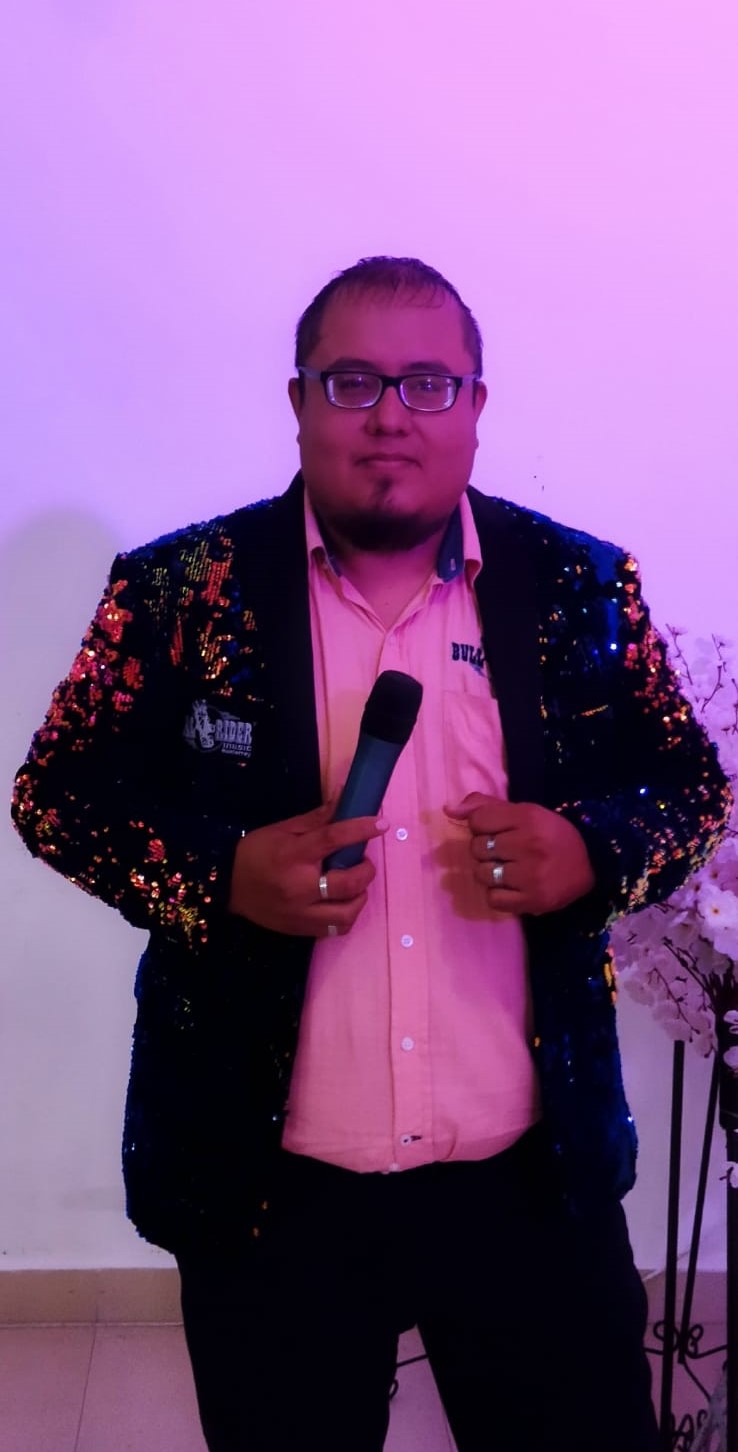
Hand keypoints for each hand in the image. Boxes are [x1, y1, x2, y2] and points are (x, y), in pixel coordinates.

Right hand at [228, 801, 386, 937]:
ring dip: (359, 896)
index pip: (333, 839)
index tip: (381, 824)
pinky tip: (342, 903)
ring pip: (347, 913)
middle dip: (366, 870)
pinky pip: (335, 929)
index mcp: (293, 855)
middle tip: (363, 861)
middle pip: (348, 882)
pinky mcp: (300, 929)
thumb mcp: (283, 829)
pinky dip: (346, 915)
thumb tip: (345, 798)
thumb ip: (317, 818)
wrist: (226, 886)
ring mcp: (301, 912)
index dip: (361, 829)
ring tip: (355, 886)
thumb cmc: (255, 853)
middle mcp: (299, 886)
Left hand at [446, 793, 595, 916]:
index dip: (483, 826)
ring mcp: (531, 875)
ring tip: (510, 870)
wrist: (593, 863)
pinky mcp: (533, 900)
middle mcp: (529, 844)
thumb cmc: (551, 835)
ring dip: (491, 873)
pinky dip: (499, 895)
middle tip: (507, 852)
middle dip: (486, 850)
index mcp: (527, 817)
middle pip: (477, 848)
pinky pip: (493, 899)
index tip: (500, 831)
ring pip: (482, 874)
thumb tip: (448, 810)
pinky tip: (514, 887)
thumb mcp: (524, 812)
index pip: (478, 821)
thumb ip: (484, 806)